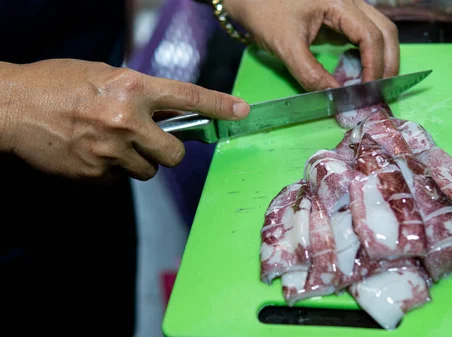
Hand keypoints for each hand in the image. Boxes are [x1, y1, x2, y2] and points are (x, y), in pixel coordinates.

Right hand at [0, 59, 249, 180]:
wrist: (11, 106)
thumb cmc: (57, 83)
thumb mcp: (105, 76)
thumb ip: (140, 94)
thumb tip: (167, 112)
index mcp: (133, 89)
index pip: (189, 98)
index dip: (220, 105)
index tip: (241, 110)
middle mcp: (128, 122)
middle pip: (175, 155)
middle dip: (169, 151)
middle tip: (153, 142)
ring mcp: (111, 152)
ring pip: (148, 171)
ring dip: (138, 161)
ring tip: (112, 143)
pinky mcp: (94, 175)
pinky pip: (119, 179)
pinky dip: (112, 169)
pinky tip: (92, 152)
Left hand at [223, 0, 399, 90]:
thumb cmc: (264, 12)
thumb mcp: (286, 46)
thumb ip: (311, 74)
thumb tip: (334, 97)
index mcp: (339, 2)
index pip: (371, 36)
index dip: (375, 66)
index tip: (367, 91)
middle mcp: (350, 1)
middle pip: (385, 31)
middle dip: (388, 63)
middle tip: (380, 92)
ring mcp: (347, 7)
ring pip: (379, 31)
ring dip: (381, 58)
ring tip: (374, 85)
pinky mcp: (340, 16)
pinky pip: (365, 34)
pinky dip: (368, 54)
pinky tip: (361, 73)